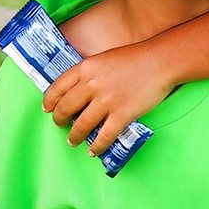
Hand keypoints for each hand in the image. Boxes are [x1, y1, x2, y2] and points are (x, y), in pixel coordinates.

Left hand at [42, 41, 174, 154]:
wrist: (160, 62)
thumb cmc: (136, 58)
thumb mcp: (105, 58)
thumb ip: (91, 73)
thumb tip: (82, 91)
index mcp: (86, 68)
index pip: (58, 87)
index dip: (49, 101)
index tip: (47, 109)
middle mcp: (92, 84)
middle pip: (66, 108)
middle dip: (59, 120)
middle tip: (60, 125)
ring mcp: (107, 100)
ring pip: (82, 125)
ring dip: (74, 136)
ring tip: (73, 141)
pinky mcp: (122, 114)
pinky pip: (105, 135)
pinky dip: (97, 146)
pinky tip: (93, 151)